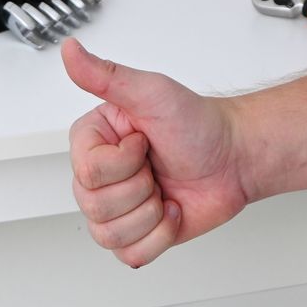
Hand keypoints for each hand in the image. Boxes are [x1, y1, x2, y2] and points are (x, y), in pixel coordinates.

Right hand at [61, 38, 252, 266]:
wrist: (236, 158)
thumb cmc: (199, 124)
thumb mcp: (151, 93)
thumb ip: (105, 75)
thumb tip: (71, 51)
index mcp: (94, 141)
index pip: (87, 171)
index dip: (123, 162)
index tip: (144, 142)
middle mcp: (100, 175)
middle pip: (94, 206)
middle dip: (140, 189)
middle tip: (157, 166)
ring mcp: (117, 206)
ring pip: (109, 234)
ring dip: (150, 215)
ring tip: (164, 190)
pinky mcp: (137, 232)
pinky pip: (130, 254)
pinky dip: (159, 237)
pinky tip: (171, 210)